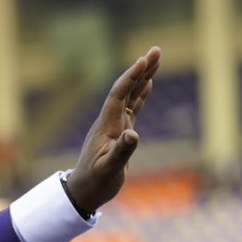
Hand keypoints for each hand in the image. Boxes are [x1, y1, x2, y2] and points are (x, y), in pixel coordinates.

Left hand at [65, 46, 160, 214]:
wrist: (84, 192)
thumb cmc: (95, 182)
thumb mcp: (109, 169)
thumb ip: (121, 152)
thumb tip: (134, 134)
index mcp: (106, 126)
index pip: (118, 95)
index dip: (131, 77)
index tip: (144, 59)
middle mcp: (109, 122)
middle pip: (125, 89)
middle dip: (141, 70)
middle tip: (157, 50)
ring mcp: (114, 126)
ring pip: (130, 96)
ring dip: (143, 78)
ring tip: (156, 59)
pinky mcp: (119, 133)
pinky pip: (132, 108)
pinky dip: (140, 96)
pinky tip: (148, 85)